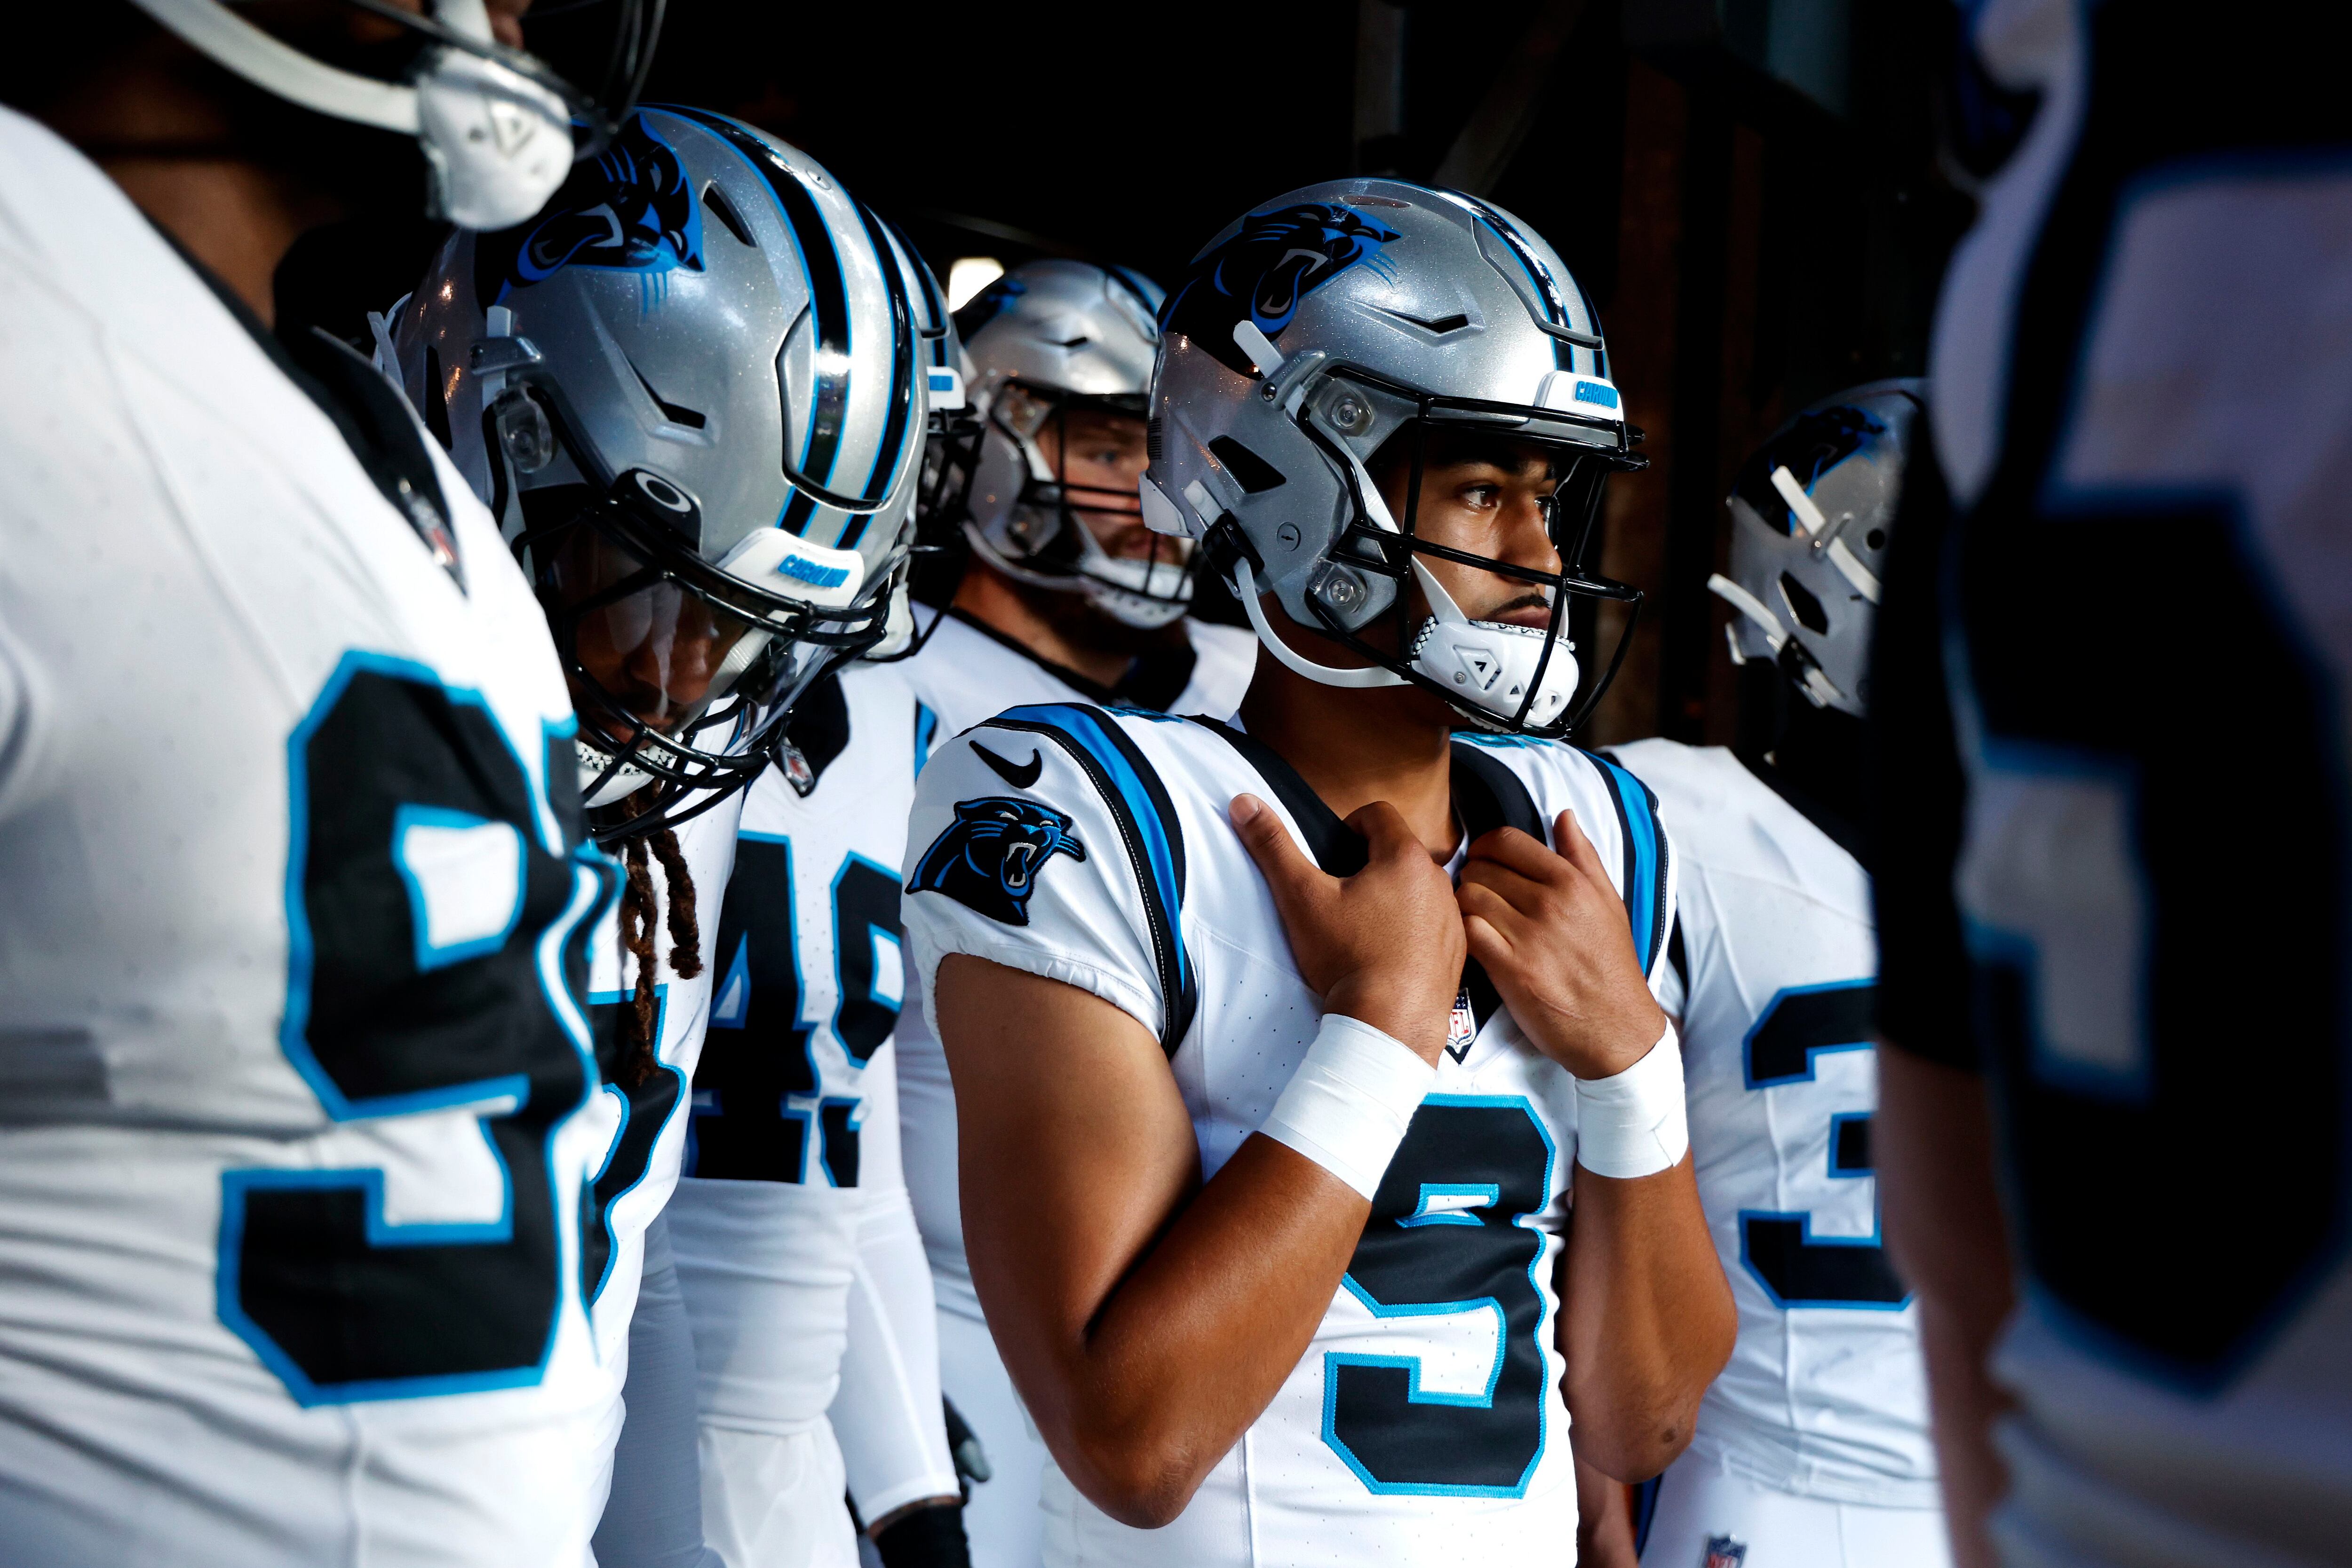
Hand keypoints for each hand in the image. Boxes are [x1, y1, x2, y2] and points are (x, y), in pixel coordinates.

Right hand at [1230, 794, 1464, 1060]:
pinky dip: (1411, 931)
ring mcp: (1452, 918)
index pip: (1378, 815)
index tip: (1332, 854)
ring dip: (1392, 897)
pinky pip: (1432, 925)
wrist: (1388, 1026)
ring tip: (1361, 929)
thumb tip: (1244, 804)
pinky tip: (1385, 955)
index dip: (1348, 826)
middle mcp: (1439, 882)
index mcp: (1405, 858)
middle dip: (1369, 865)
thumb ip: (1272, 846)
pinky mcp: (1457, 952)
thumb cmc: (1347, 959)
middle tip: (1339, 897)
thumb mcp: (1300, 897)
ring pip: (1418, 889)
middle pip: (1399, 852)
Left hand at [1457, 809, 1665, 1079]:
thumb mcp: (1609, 903)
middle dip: (1473, 875)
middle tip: (1478, 892)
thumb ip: (1583, 857)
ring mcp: (1529, 937)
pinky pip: (1468, 932)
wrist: (1616, 1028)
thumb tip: (1564, 816)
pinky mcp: (1511, 970)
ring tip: (1475, 916)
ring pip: (1469, 897)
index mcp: (1571, 882)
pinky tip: (1474, 940)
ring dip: (1464, 905)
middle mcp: (1549, 904)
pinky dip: (1464, 932)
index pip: (1508, 841)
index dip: (1487, 847)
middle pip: (1482, 868)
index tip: (1485, 859)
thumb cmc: (1611, 965)